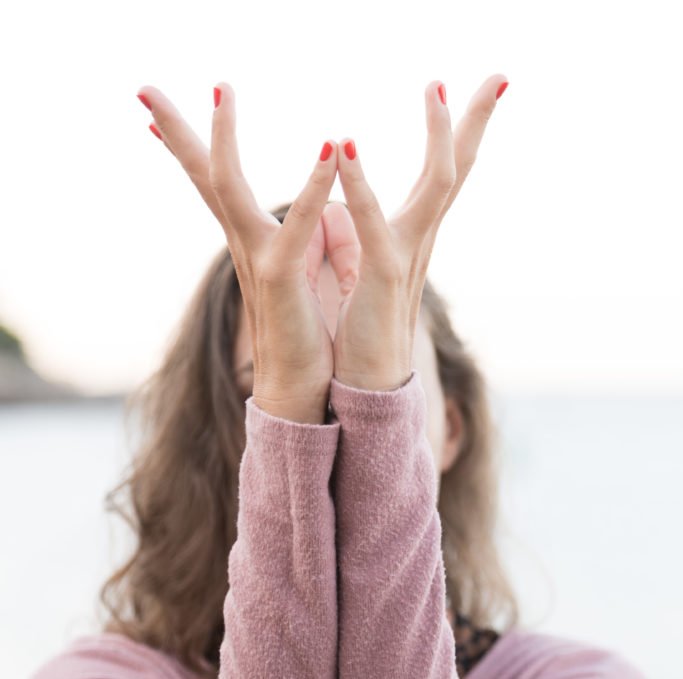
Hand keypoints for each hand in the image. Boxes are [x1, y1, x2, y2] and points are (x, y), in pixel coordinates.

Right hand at [136, 83, 338, 423]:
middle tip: (143, 86)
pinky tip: (330, 149)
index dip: (188, 146)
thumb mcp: (297, 277)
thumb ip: (299, 243)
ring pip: (228, 188)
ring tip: (221, 89)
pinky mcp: (282, 279)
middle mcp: (244, 245)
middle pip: (202, 176)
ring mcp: (257, 260)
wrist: (298, 390)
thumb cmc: (300, 335)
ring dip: (223, 137)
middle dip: (175, 129)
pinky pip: (296, 226)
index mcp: (249, 242)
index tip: (155, 114)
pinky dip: (313, 187)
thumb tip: (307, 218)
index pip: (212, 185)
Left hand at [321, 75, 507, 390]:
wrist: (365, 388)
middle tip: (500, 73)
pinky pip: (372, 223)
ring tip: (434, 90)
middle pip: (457, 170)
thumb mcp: (362, 275)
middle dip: (475, 121)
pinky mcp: (380, 277)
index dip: (462, 132)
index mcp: (413, 237)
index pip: (445, 174)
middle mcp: (419, 241)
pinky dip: (359, 184)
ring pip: (435, 187)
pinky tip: (343, 145)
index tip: (481, 88)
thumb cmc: (363, 334)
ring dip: (438, 137)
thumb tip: (342, 214)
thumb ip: (357, 241)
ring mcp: (405, 258)